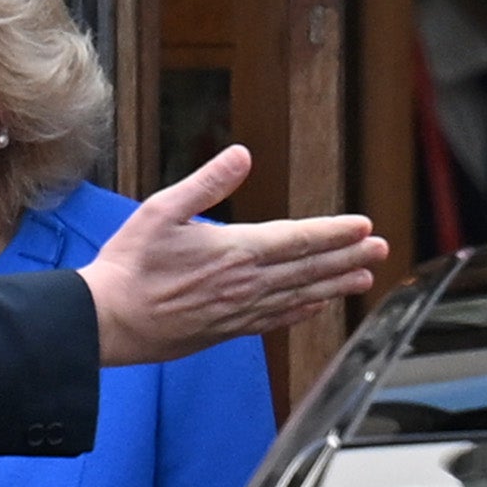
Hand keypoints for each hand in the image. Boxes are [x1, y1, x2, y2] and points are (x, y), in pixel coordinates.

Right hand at [76, 147, 386, 365]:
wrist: (107, 321)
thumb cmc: (128, 265)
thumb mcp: (160, 210)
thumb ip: (206, 183)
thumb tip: (241, 155)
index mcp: (234, 251)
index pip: (297, 239)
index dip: (333, 232)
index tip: (364, 226)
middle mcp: (245, 285)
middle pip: (308, 269)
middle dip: (347, 257)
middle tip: (379, 249)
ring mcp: (238, 311)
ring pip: (299, 296)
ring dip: (334, 285)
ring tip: (363, 277)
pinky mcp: (226, 331)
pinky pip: (275, 321)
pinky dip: (302, 312)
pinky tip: (317, 307)